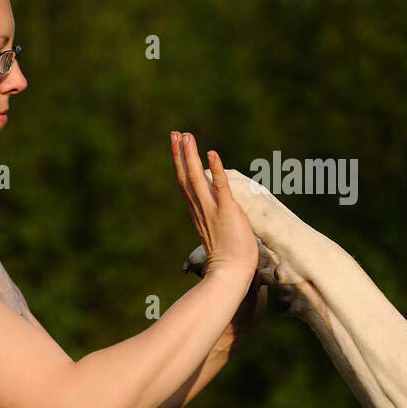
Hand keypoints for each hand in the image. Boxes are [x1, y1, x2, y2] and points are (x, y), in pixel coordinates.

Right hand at [170, 131, 258, 282]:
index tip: (178, 147)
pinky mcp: (226, 211)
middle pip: (185, 177)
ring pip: (196, 178)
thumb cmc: (230, 261)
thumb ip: (217, 224)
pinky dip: (216, 169)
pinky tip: (211, 153)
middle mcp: (200, 209)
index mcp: (198, 214)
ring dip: (191, 155)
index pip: (186, 185)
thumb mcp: (219, 236)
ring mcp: (211, 210)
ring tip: (186, 136)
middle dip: (180, 154)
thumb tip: (222, 220)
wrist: (231, 274)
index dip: (181, 165)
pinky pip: (220, 187)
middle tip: (175, 133)